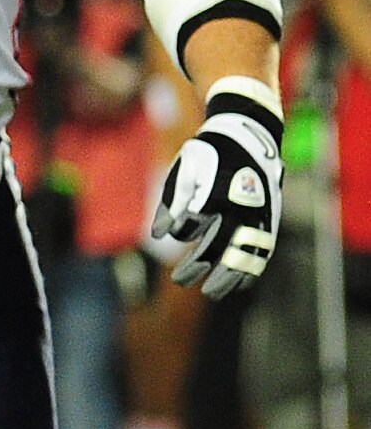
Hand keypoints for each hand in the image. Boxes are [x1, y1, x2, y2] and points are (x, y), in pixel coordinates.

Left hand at [154, 85, 281, 299]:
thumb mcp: (184, 170)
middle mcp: (240, 206)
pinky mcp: (269, 218)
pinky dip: (252, 268)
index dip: (180, 229)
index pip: (191, 223)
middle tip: (179, 281)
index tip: (175, 230)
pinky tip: (239, 284)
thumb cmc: (209, 153)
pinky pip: (263, 250)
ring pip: (246, 255)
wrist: (249, 135)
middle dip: (197, 267)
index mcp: (216, 191)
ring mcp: (258, 214)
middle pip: (218, 247)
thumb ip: (171, 203)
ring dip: (228, 276)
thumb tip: (158, 236)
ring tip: (212, 293)